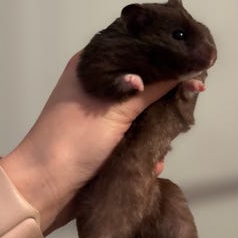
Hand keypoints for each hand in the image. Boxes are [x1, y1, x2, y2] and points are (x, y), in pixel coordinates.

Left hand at [0, 53, 202, 233]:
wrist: (44, 188)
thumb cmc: (74, 139)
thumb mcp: (116, 110)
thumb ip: (153, 89)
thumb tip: (188, 69)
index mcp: (92, 67)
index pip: (133, 49)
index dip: (161, 52)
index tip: (190, 55)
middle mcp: (97, 86)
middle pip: (141, 80)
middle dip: (165, 91)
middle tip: (194, 91)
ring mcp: (101, 114)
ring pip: (140, 110)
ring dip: (157, 124)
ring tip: (177, 126)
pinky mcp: (106, 139)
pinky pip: (134, 135)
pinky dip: (145, 146)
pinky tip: (155, 159)